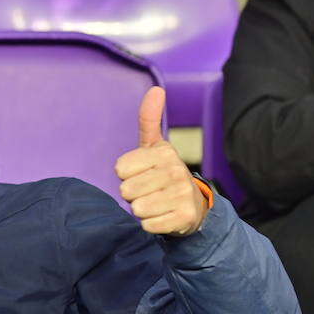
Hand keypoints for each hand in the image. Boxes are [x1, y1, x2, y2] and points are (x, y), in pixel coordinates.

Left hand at [115, 86, 208, 236]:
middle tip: (151, 191)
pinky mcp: (184, 217)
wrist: (194, 207)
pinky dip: (152, 225)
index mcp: (164, 152)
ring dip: (142, 210)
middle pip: (126, 191)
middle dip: (134, 195)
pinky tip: (164, 216)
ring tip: (157, 203)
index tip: (144, 174)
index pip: (120, 169)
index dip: (128, 175)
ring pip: (136, 208)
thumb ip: (149, 120)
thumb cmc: (165, 174)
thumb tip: (156, 88)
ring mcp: (182, 195)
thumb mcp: (155, 147)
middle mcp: (175, 171)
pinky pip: (148, 225)